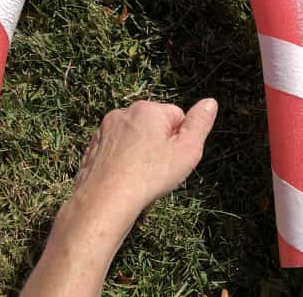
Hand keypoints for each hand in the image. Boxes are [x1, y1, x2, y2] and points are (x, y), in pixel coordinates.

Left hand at [21, 99, 217, 296]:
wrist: (104, 201)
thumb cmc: (150, 176)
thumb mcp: (188, 150)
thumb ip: (200, 123)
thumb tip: (210, 102)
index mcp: (148, 110)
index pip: (177, 116)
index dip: (181, 140)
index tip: (174, 159)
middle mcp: (123, 113)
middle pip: (154, 126)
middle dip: (159, 144)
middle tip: (159, 170)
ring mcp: (104, 130)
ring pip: (134, 138)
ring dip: (140, 153)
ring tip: (141, 177)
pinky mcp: (92, 148)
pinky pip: (116, 150)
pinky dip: (122, 161)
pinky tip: (124, 180)